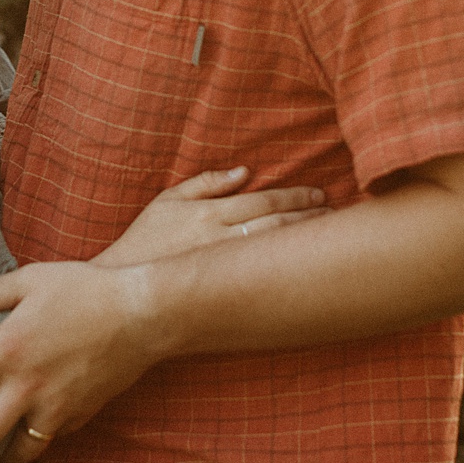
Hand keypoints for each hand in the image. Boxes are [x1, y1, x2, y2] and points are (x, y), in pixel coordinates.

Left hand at [0, 260, 166, 462]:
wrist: (144, 314)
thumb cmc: (84, 289)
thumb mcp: (31, 280)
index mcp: (8, 350)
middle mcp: (27, 387)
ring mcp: (55, 407)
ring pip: (20, 450)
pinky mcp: (79, 415)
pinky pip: (50, 434)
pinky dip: (36, 436)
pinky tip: (29, 429)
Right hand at [91, 167, 327, 267]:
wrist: (127, 291)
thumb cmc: (145, 241)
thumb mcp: (167, 201)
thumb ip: (205, 183)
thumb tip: (244, 172)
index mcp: (208, 213)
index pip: (263, 201)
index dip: (294, 198)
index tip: (319, 196)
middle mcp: (220, 239)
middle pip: (276, 224)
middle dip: (309, 217)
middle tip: (336, 213)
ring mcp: (224, 267)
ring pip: (275, 249)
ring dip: (305, 240)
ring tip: (330, 235)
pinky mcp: (224, 290)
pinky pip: (265, 276)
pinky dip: (289, 267)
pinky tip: (306, 266)